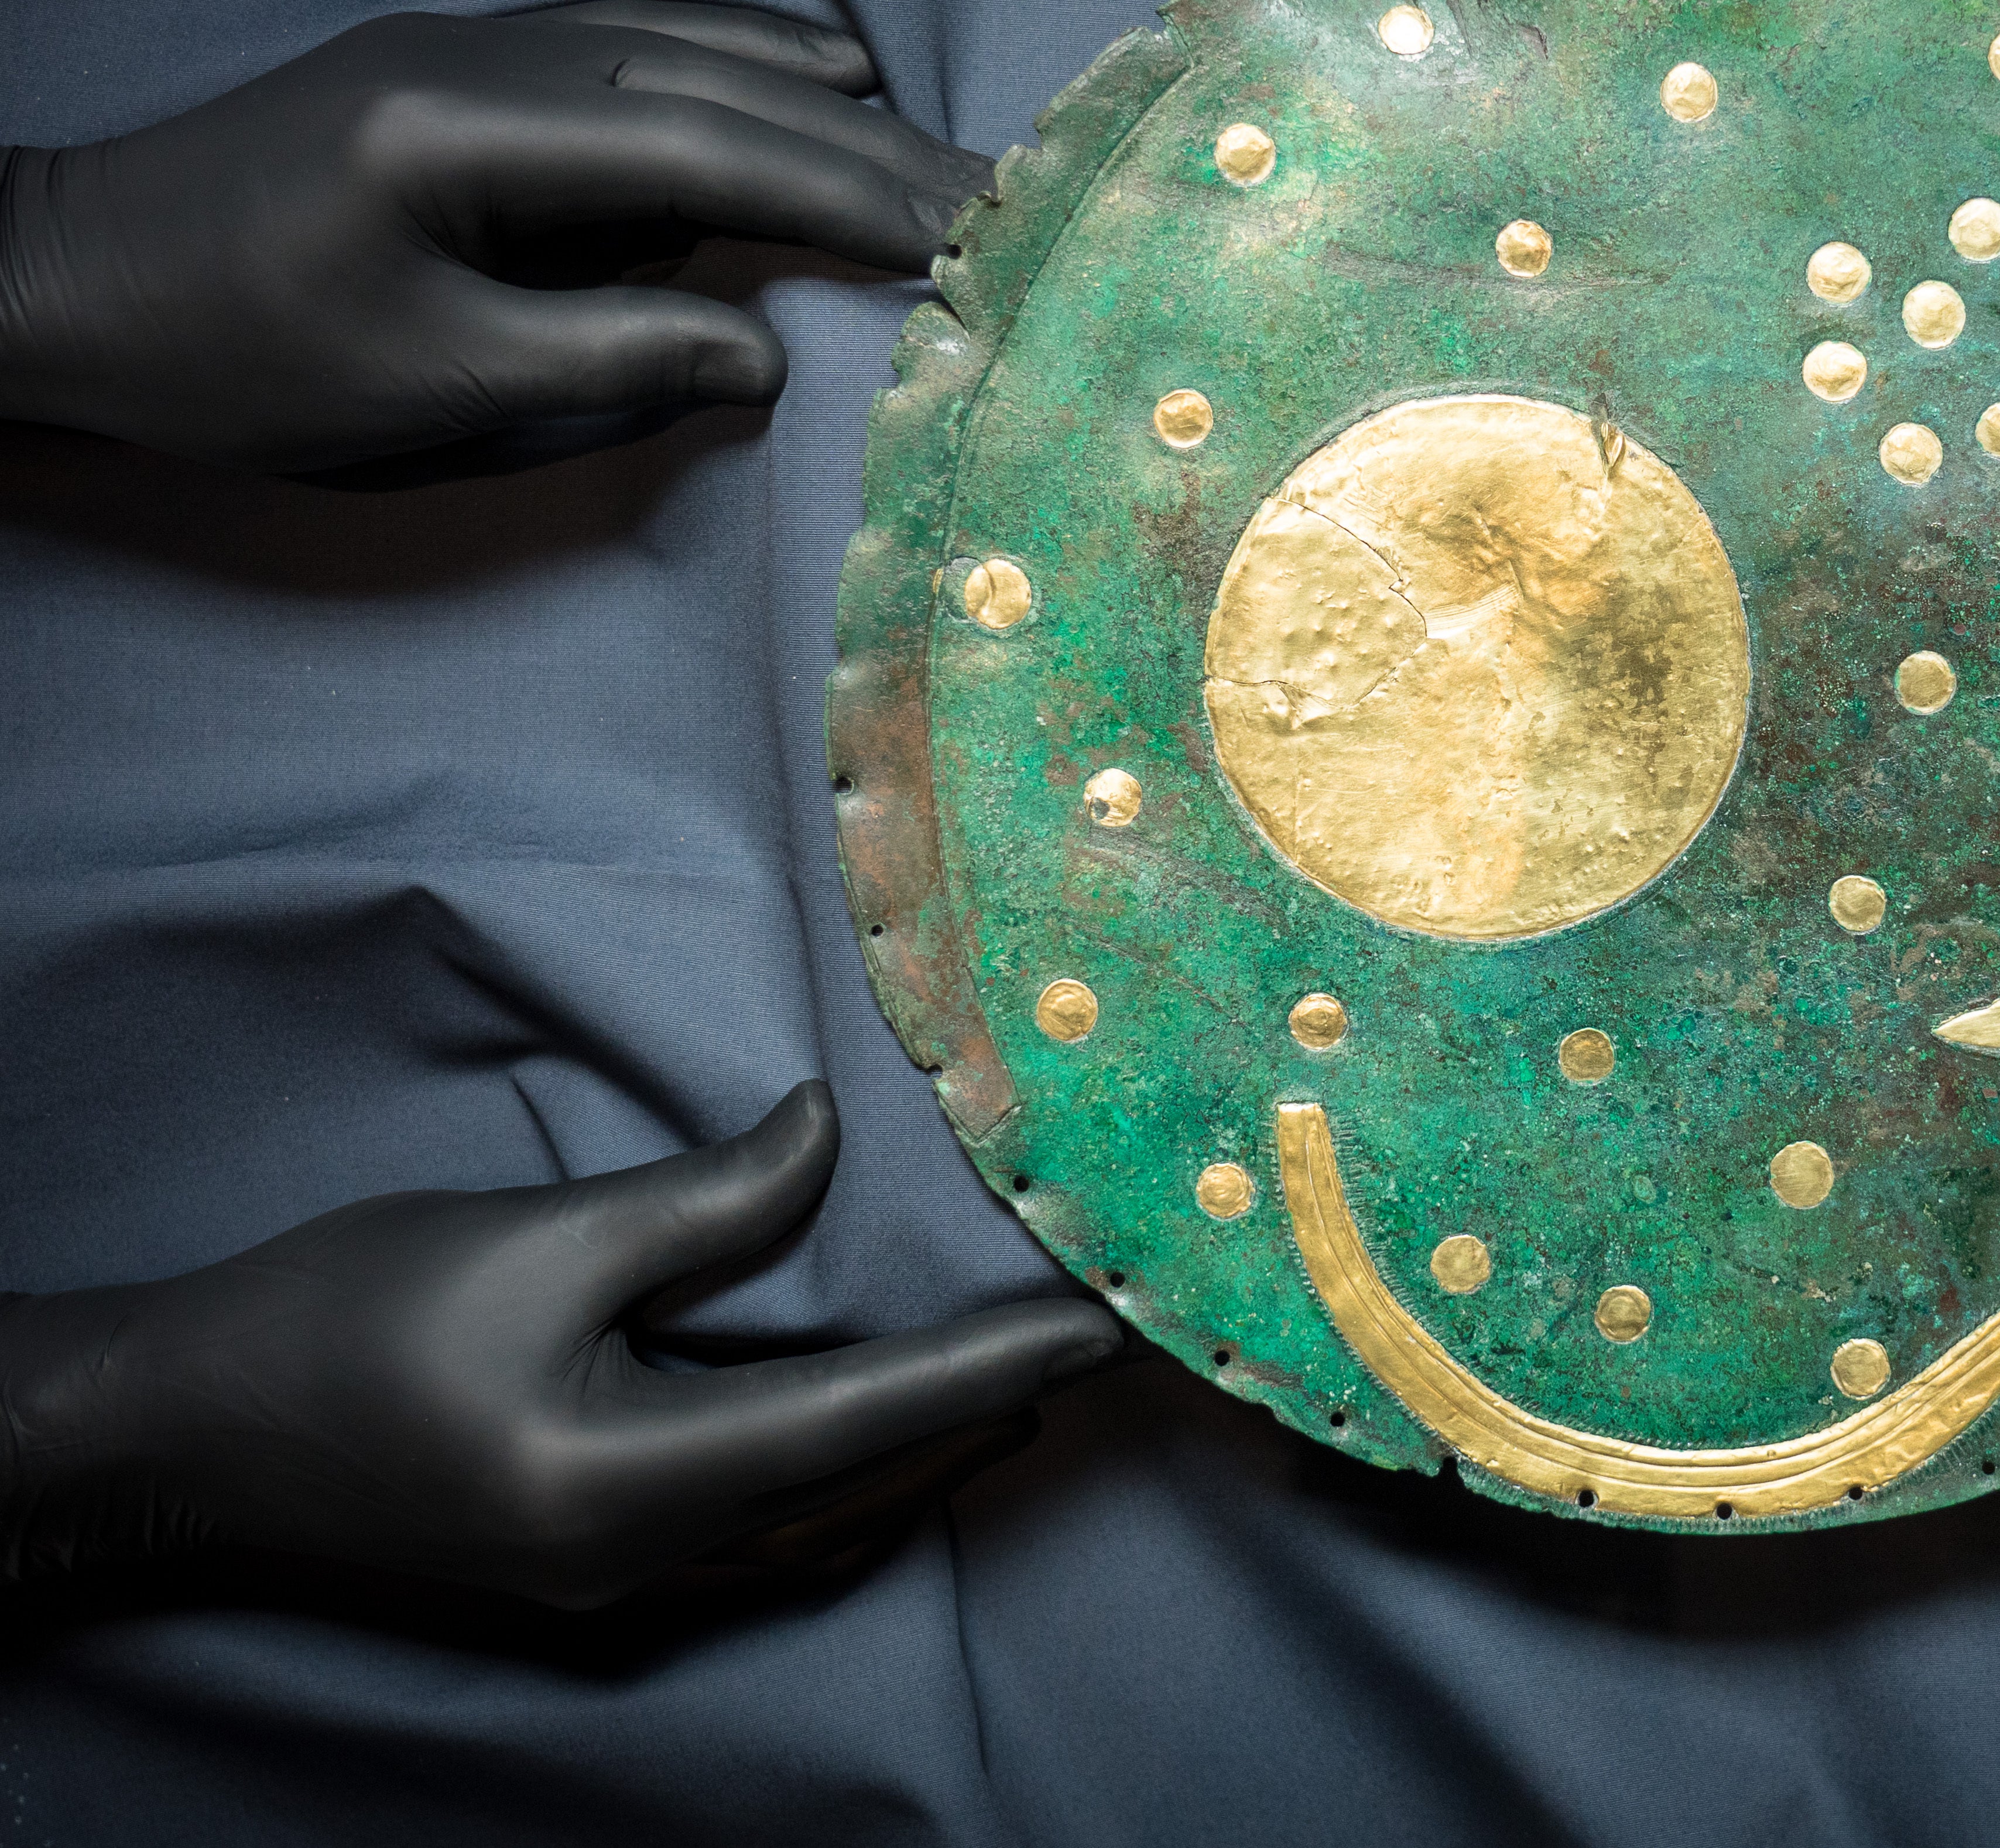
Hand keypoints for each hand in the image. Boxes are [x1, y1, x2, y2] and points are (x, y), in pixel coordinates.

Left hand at [0, 1, 993, 470]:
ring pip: (689, 48)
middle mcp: (485, 57)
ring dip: (820, 100)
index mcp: (470, 133)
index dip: (846, 192)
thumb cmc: (234, 353)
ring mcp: (474, 43)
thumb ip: (608, 353)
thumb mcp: (428, 382)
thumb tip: (764, 350)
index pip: (707, 149)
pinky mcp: (463, 60)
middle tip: (1000, 198)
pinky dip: (737, 53)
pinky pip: (633, 33)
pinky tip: (812, 68)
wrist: (67, 277)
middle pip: (721, 85)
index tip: (961, 235)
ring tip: (938, 147)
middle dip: (869, 147)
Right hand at [0, 1082, 1116, 1606]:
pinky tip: (886, 1444)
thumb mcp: (537, 1239)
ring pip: (820, 1529)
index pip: (864, 1416)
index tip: (1099, 1325)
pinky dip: (846, 1489)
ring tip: (1021, 1386)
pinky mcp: (587, 1570)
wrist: (183, 1434)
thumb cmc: (342, 1323)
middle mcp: (640, 1560)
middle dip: (984, 1414)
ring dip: (924, 1458)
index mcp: (629, 1483)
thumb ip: (706, 1199)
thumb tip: (827, 1132)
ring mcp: (612, 1584)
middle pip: (861, 1489)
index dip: (992, 1363)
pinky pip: (761, 1543)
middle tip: (1095, 1344)